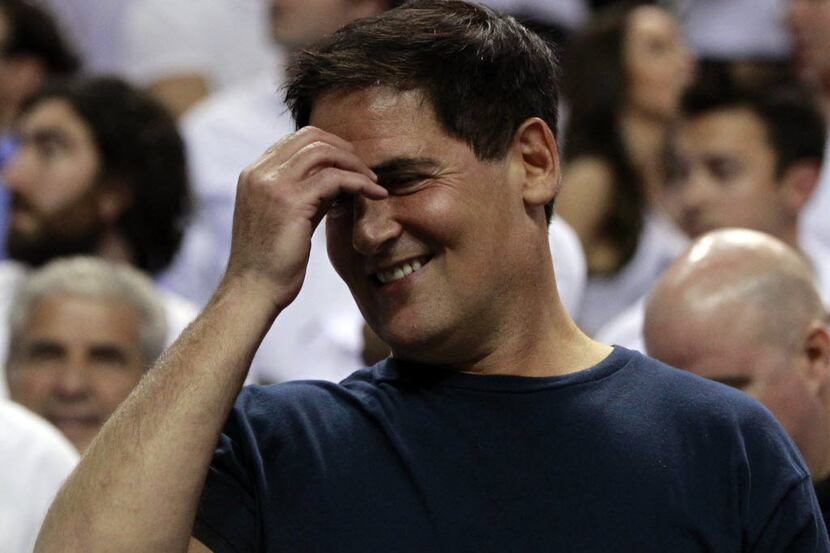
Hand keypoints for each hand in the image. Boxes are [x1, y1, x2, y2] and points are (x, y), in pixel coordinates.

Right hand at [222, 126, 386, 307]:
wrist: (252, 291)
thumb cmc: (270, 264)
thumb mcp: (285, 219)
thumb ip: (304, 195)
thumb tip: (334, 180)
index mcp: (255, 174)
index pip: (297, 140)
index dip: (330, 147)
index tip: (351, 166)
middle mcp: (260, 173)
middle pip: (311, 137)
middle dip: (345, 150)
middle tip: (366, 171)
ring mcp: (272, 184)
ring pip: (324, 152)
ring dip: (355, 164)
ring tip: (373, 183)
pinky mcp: (290, 201)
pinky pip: (335, 178)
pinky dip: (359, 183)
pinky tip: (375, 195)